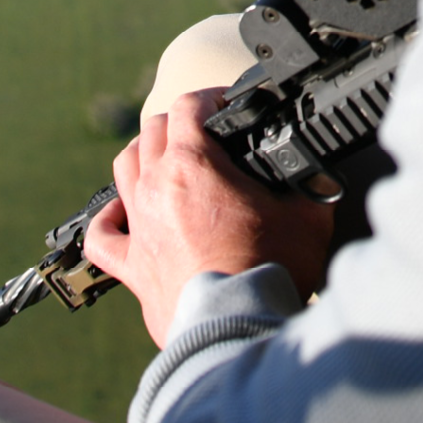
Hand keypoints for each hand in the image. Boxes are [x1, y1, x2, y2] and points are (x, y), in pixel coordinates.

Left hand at [82, 87, 334, 346]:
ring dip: (145, 154)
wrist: (238, 326)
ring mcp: (139, 226)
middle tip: (205, 131)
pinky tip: (121, 214)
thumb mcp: (307, 216)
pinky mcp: (131, 266)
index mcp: (193, 165)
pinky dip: (108, 219)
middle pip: (153, 130)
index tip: (227, 103)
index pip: (190, 106)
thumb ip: (311, 186)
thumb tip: (320, 178)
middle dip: (179, 121)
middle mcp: (156, 188)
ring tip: (166, 159)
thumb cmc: (268, 271)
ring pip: (124, 168)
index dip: (211, 96)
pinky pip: (102, 235)